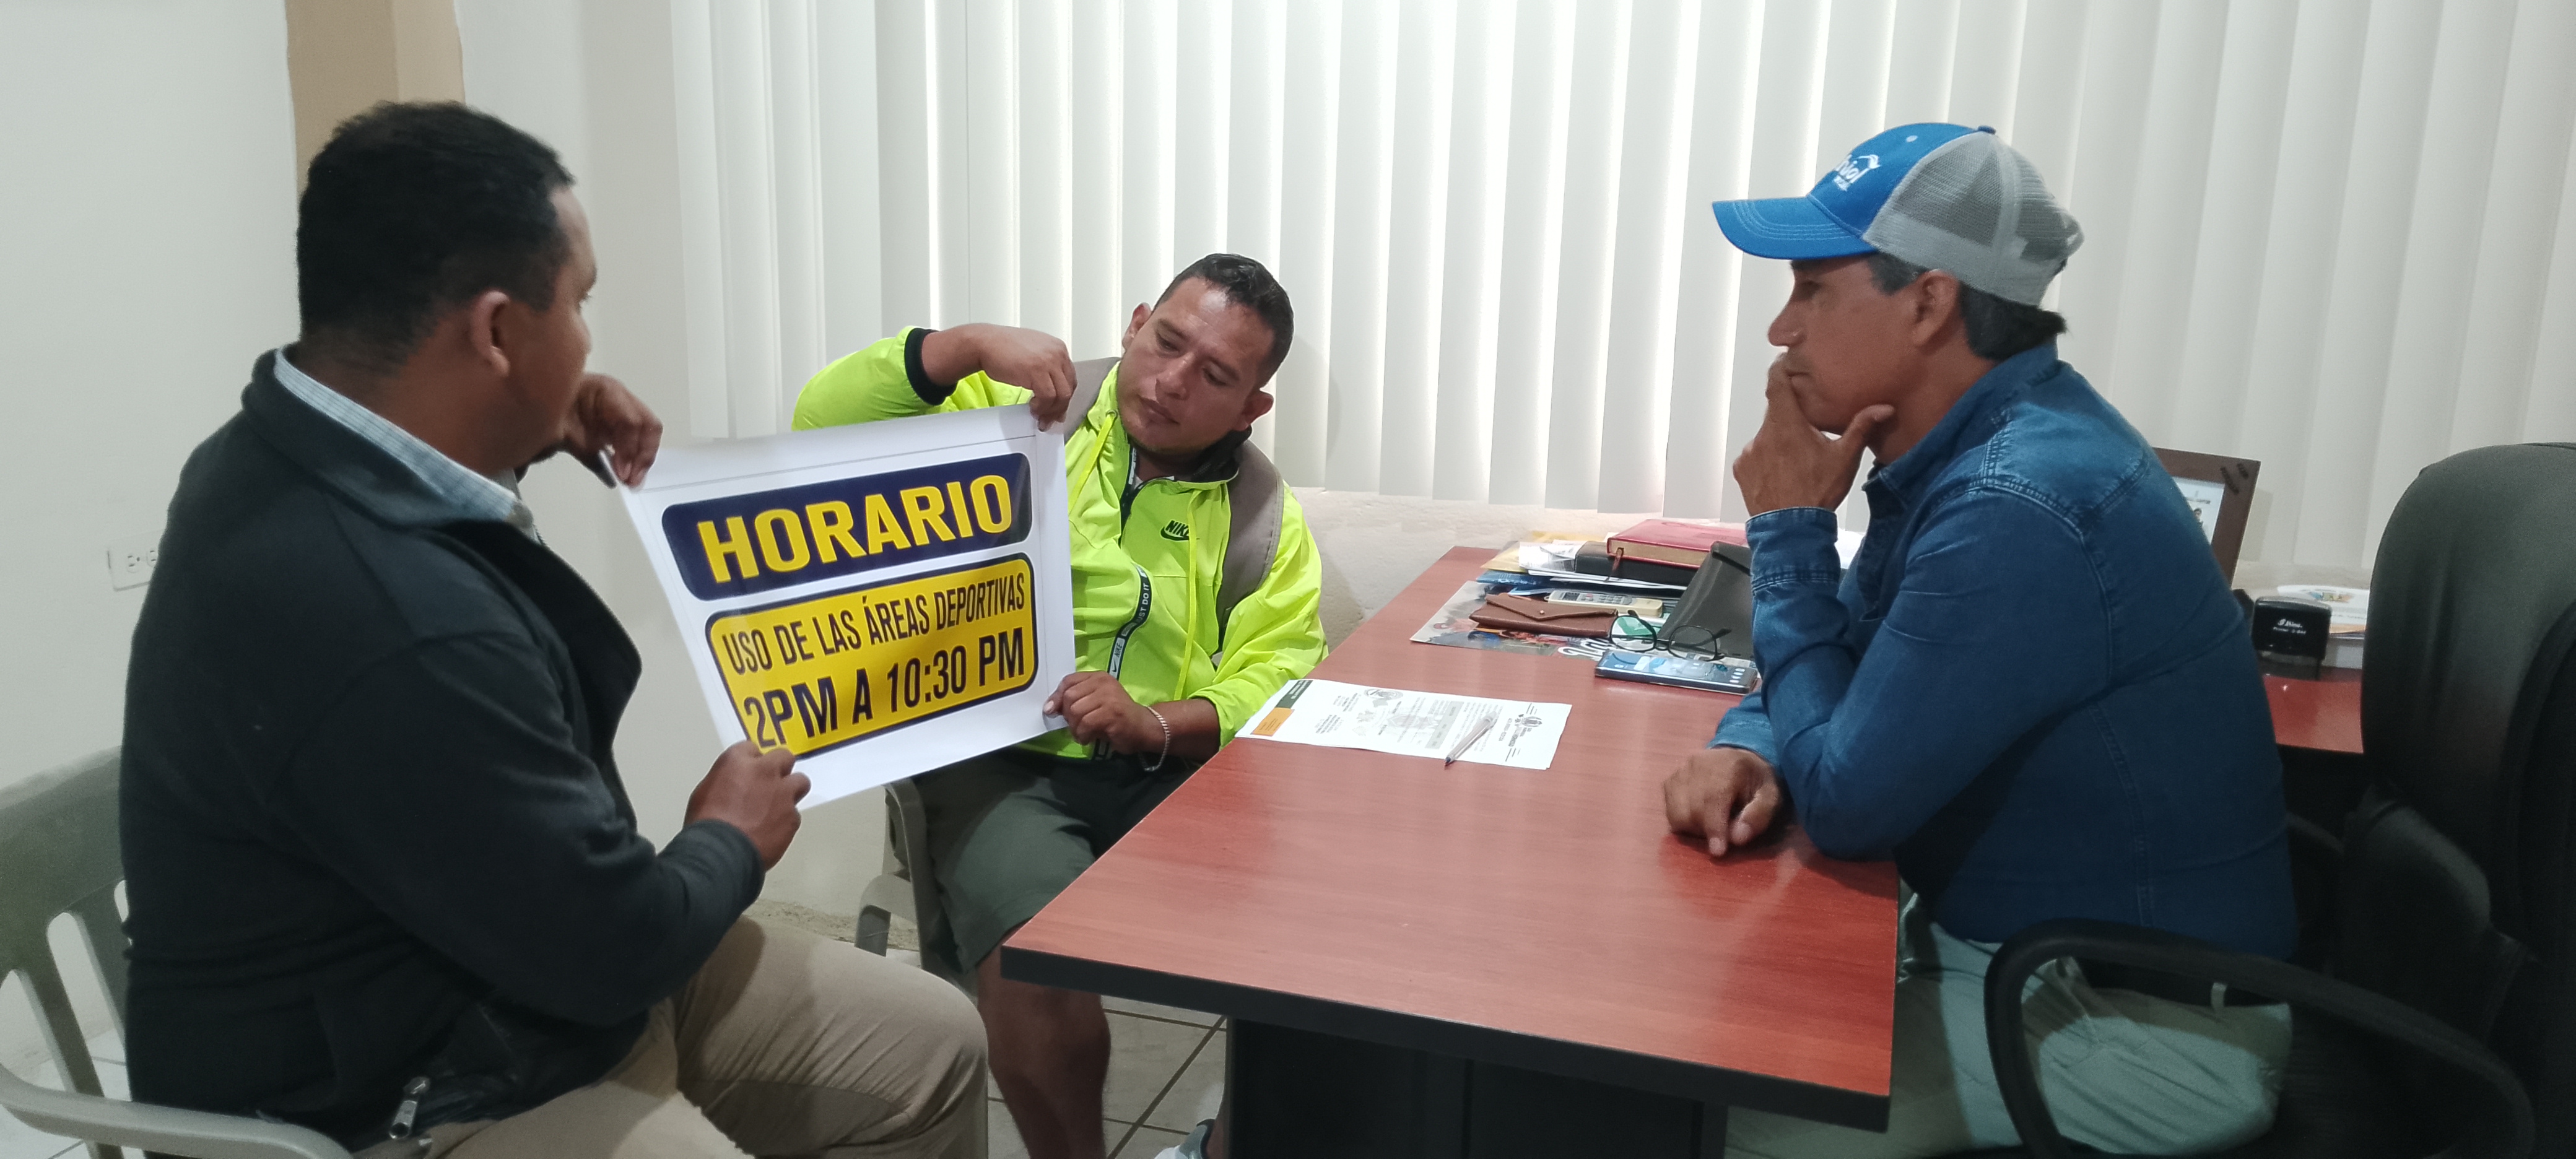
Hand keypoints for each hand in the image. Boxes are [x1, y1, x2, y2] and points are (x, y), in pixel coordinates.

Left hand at [557, 372, 662, 485]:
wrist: (535, 403)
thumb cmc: (547, 409)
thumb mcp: (560, 429)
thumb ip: (584, 450)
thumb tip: (607, 474)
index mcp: (605, 391)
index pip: (630, 420)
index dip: (629, 449)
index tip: (621, 473)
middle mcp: (619, 398)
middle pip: (647, 426)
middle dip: (643, 456)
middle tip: (631, 480)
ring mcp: (622, 410)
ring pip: (647, 434)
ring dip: (641, 460)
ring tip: (631, 481)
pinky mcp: (619, 425)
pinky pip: (637, 441)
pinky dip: (634, 459)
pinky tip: (627, 475)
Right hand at [685, 740, 809, 869]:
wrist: (721, 853)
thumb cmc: (707, 827)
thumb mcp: (703, 794)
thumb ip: (725, 781)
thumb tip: (731, 787)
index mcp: (737, 761)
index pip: (751, 748)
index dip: (751, 761)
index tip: (750, 770)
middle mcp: (764, 771)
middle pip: (783, 756)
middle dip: (778, 768)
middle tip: (771, 782)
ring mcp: (782, 793)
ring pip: (799, 782)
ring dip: (791, 790)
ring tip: (779, 805)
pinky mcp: (793, 816)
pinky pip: (795, 814)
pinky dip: (787, 820)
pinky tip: (774, 829)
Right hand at [928, 324, 1076, 430]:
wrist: (985, 342)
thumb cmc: (1003, 349)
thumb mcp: (1033, 354)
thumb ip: (1046, 370)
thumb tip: (1053, 394)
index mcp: (1058, 348)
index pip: (1070, 379)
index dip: (1064, 398)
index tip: (1057, 410)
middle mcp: (1057, 353)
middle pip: (1068, 388)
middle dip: (1059, 408)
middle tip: (1048, 419)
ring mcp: (1048, 361)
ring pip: (1061, 395)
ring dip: (1050, 410)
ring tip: (1038, 415)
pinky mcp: (1037, 371)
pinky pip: (1048, 397)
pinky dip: (1041, 407)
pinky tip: (1032, 407)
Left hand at [1044, 671, 1158, 752]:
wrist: (1144, 728)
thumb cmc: (1117, 717)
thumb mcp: (1095, 703)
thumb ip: (1076, 700)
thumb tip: (1050, 707)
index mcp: (1098, 677)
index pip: (1069, 681)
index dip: (1057, 696)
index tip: (1052, 710)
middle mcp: (1103, 683)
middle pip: (1070, 696)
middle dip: (1067, 715)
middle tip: (1076, 726)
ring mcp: (1109, 697)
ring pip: (1076, 711)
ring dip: (1075, 728)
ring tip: (1083, 734)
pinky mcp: (1112, 712)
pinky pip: (1086, 724)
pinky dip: (1083, 735)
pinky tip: (1089, 738)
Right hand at [1663, 746, 1782, 858]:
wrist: (1737, 757)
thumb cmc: (1756, 781)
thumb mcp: (1770, 796)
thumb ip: (1757, 816)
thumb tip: (1737, 838)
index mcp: (1728, 765)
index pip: (1713, 799)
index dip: (1714, 827)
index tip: (1718, 851)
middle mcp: (1698, 764)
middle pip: (1692, 809)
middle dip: (1707, 831)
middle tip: (1724, 834)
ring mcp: (1680, 771)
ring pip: (1676, 813)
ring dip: (1693, 828)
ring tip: (1711, 823)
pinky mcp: (1670, 781)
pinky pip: (1669, 811)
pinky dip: (1683, 821)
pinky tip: (1699, 817)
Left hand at [1732, 357, 1892, 514]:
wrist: (1790, 530)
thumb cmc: (1818, 491)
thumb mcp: (1845, 458)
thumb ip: (1861, 428)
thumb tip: (1885, 408)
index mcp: (1786, 423)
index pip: (1776, 382)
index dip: (1780, 368)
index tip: (1787, 361)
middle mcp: (1762, 433)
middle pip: (1775, 412)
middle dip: (1791, 416)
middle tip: (1809, 426)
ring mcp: (1749, 452)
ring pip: (1767, 436)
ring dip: (1780, 441)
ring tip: (1798, 460)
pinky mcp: (1741, 470)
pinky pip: (1755, 455)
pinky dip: (1768, 459)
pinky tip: (1783, 473)